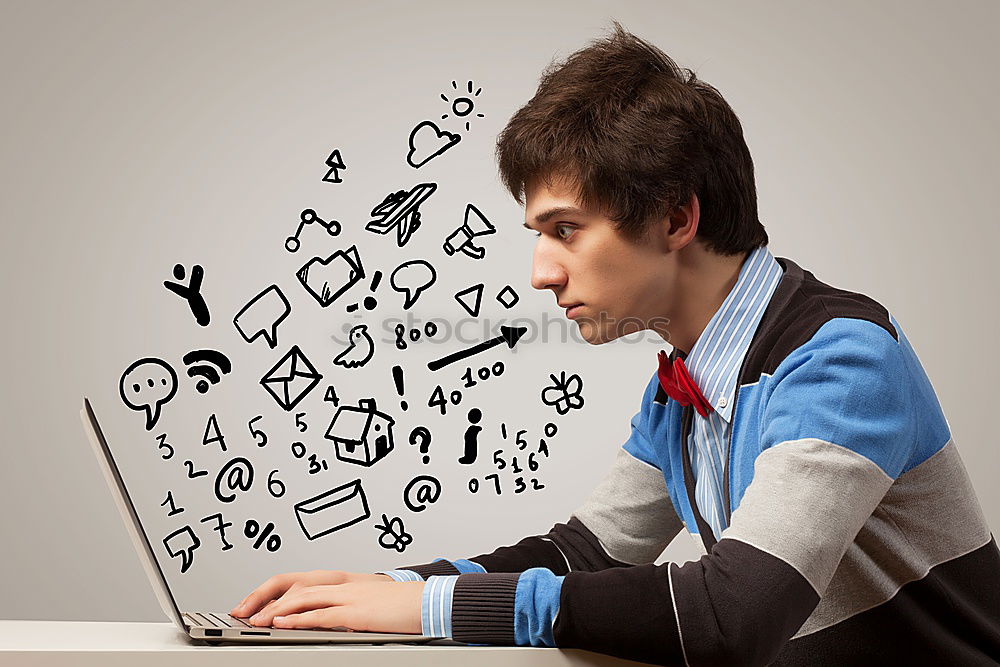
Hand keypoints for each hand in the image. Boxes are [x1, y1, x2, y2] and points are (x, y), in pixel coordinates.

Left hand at [231, 570, 390, 618]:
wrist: (430, 601)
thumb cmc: (405, 606)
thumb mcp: (371, 604)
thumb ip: (348, 611)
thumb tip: (330, 624)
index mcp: (345, 582)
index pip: (300, 583)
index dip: (273, 593)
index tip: (254, 605)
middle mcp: (343, 585)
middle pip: (295, 587)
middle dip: (265, 600)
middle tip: (244, 613)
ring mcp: (349, 596)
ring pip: (304, 598)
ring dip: (276, 610)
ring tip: (256, 621)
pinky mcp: (357, 612)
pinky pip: (322, 614)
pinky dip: (299, 619)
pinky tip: (283, 624)